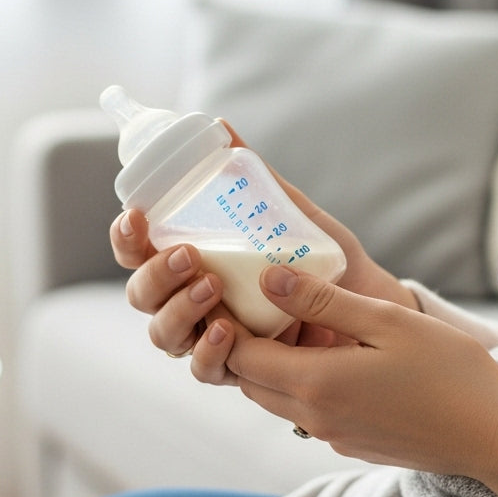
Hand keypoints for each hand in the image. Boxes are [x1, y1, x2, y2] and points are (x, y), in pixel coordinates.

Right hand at [111, 121, 417, 382]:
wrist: (371, 308)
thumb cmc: (324, 261)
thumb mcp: (293, 216)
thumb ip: (257, 180)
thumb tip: (222, 127)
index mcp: (193, 261)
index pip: (138, 252)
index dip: (126, 237)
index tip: (137, 215)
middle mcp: (192, 301)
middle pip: (142, 296)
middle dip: (156, 275)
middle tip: (192, 255)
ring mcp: (210, 336)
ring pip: (164, 335)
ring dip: (180, 311)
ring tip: (215, 288)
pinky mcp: (238, 369)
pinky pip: (205, 369)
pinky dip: (209, 351)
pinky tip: (229, 332)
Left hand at [225, 264, 497, 495]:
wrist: (493, 435)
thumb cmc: (449, 371)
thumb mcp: (386, 321)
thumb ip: (324, 301)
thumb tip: (269, 278)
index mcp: (316, 384)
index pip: (240, 357)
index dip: (229, 325)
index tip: (235, 293)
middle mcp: (314, 418)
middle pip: (252, 382)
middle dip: (245, 345)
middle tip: (259, 304)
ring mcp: (333, 436)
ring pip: (279, 400)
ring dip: (275, 367)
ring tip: (296, 325)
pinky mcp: (353, 445)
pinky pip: (309, 414)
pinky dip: (305, 386)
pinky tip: (336, 357)